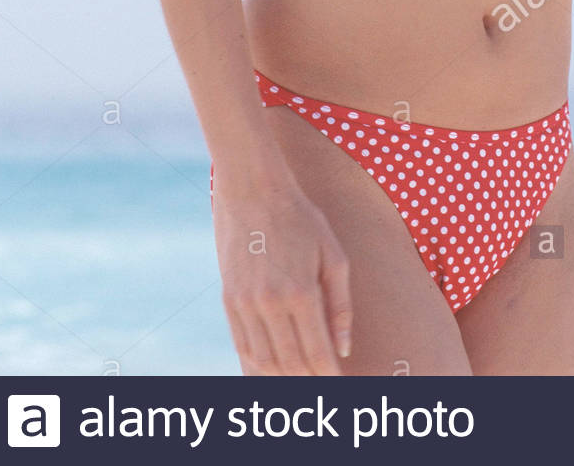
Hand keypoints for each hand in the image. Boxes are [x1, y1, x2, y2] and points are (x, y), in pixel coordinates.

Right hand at [211, 163, 351, 374]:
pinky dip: (258, 365)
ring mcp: (245, 303)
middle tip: (324, 385)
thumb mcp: (332, 254)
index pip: (317, 353)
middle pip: (291, 364)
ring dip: (284, 378)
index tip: (340, 385)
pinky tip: (273, 369)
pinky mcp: (229, 299)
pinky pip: (242, 346)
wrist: (253, 189)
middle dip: (309, 381)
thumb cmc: (300, 218)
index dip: (329, 376)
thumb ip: (340, 305)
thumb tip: (344, 348)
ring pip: (264, 362)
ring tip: (302, 380)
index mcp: (300, 292)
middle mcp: (270, 303)